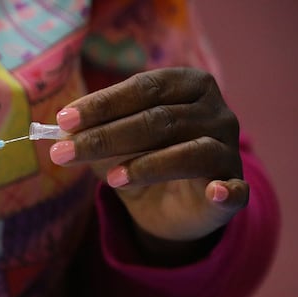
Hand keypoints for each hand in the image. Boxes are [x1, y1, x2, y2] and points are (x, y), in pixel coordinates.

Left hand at [49, 68, 246, 260]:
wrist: (172, 208)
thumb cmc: (143, 161)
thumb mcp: (114, 145)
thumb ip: (95, 134)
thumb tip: (63, 132)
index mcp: (188, 86)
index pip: (144, 88)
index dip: (103, 104)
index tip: (63, 120)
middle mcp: (215, 111)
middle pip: (159, 119)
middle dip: (106, 136)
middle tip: (62, 153)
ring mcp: (228, 149)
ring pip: (189, 152)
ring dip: (146, 165)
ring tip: (110, 179)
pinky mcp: (234, 188)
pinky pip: (234, 189)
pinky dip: (226, 190)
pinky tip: (214, 192)